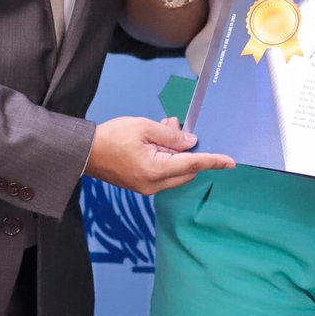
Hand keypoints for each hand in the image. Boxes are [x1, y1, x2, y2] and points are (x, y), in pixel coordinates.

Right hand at [85, 115, 234, 194]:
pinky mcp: (141, 185)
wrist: (83, 152)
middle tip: (176, 128)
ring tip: (164, 128)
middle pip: (187, 170)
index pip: (193, 164)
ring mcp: (146, 187)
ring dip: (176, 152)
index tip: (231, 162)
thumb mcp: (144, 127)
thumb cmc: (112, 137)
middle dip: (189, 150)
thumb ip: (171, 136)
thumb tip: (192, 142)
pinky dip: (166, 157)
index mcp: (156, 170)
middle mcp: (153, 184)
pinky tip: (157, 139)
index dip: (213, 161)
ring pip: (176, 171)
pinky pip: (163, 172)